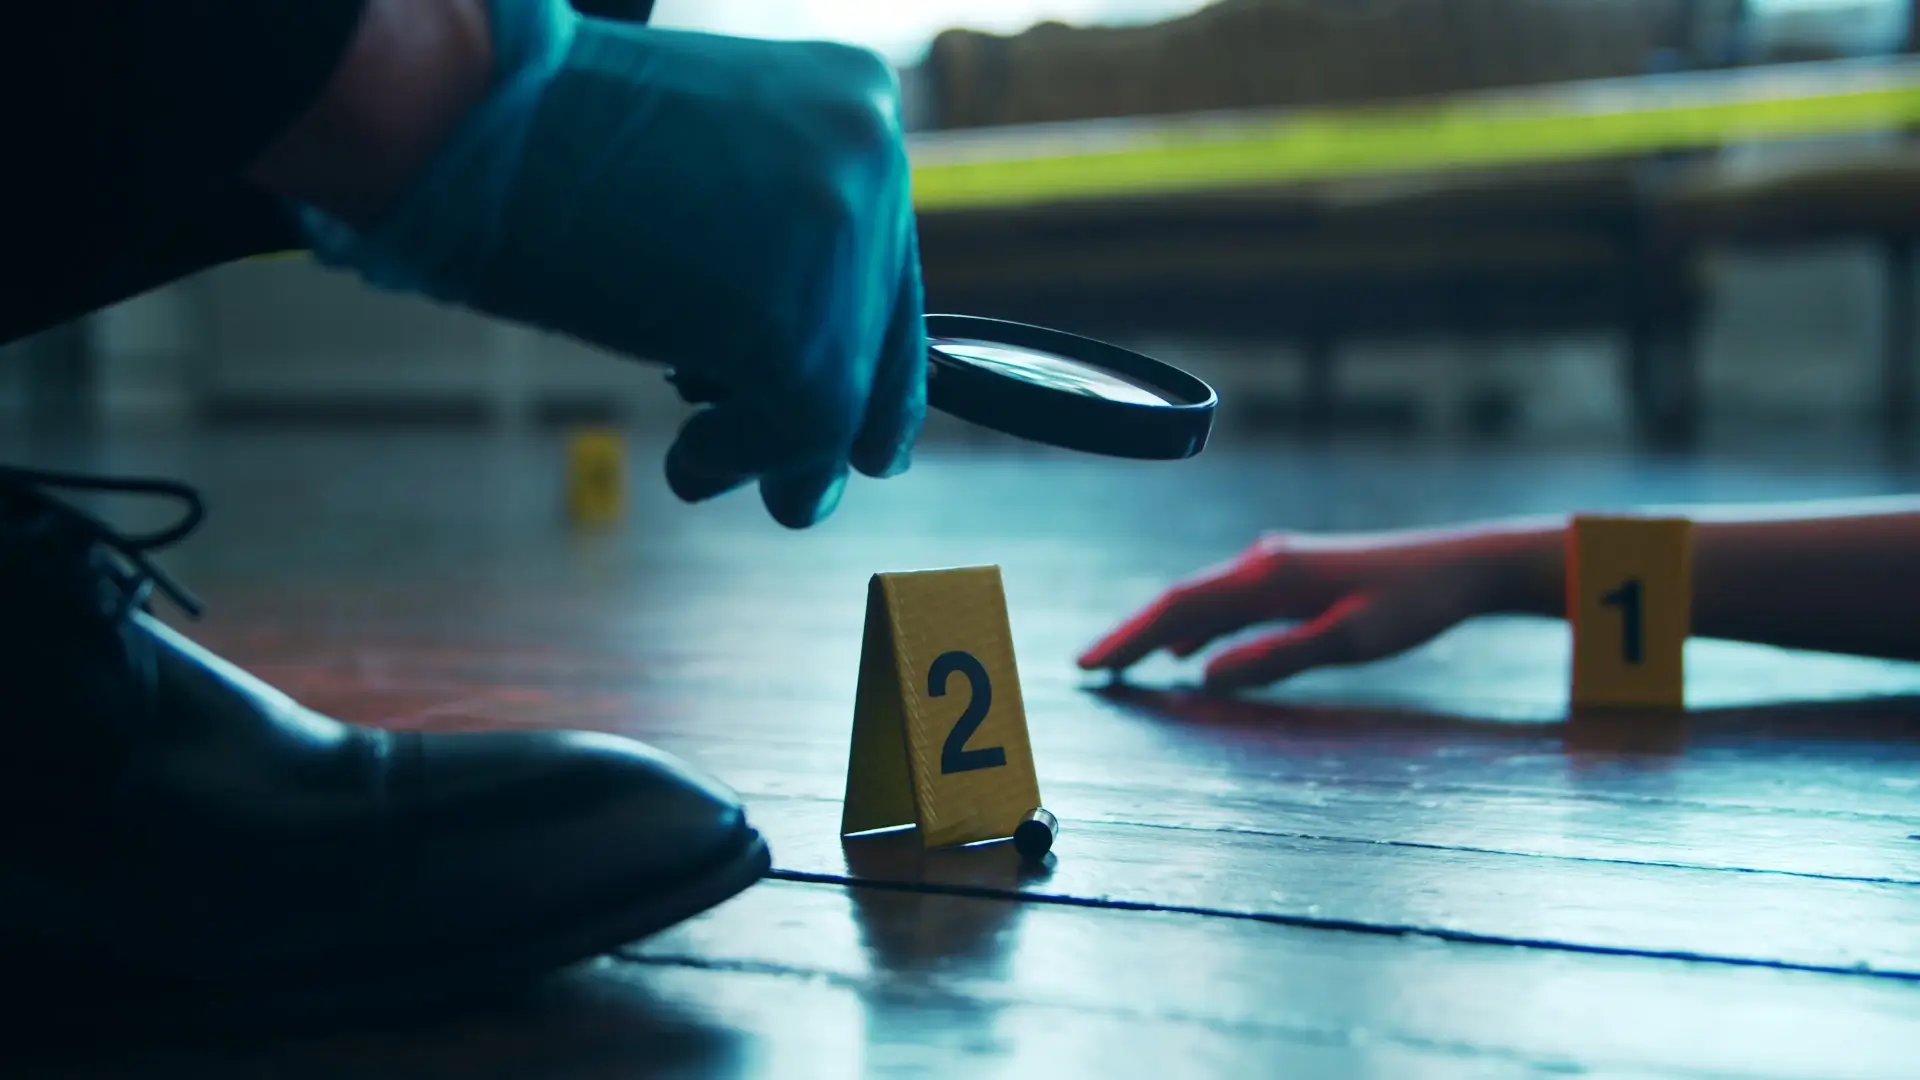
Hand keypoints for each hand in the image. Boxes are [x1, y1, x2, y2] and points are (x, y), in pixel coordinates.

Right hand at [296, 0, 925, 528]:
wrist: (468, 118)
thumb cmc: (549, 145)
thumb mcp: (709, 169)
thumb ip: (785, 246)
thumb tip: (831, 380)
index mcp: (855, 100)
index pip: (889, 264)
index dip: (873, 359)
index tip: (872, 443)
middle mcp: (872, 157)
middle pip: (881, 331)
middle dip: (835, 418)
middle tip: (795, 491)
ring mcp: (845, 237)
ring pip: (845, 393)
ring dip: (775, 449)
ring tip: (703, 464)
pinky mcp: (802, 325)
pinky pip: (801, 429)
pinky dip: (739, 460)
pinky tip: (689, 462)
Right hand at [1077, 529, 1524, 690]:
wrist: (1460, 566)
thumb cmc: (1410, 605)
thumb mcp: (1347, 641)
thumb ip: (1274, 658)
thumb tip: (1205, 677)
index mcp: (1269, 575)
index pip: (1180, 607)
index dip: (1131, 637)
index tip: (1091, 665)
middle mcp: (1263, 562)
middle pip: (1180, 600)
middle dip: (1130, 634)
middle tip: (1088, 668)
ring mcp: (1276, 566)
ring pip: (1202, 601)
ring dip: (1160, 632)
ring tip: (1123, 663)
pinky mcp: (1292, 576)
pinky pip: (1228, 603)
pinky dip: (1197, 627)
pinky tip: (1188, 650)